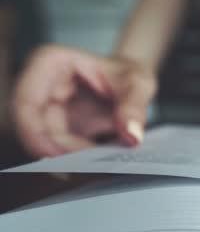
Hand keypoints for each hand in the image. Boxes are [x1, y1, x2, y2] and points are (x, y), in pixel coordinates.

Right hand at [12, 44, 156, 157]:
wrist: (132, 81)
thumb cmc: (129, 73)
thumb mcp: (139, 85)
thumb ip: (134, 107)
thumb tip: (132, 137)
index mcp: (51, 62)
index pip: (27, 101)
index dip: (35, 133)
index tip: (59, 157)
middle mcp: (41, 83)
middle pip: (31, 126)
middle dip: (54, 151)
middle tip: (82, 169)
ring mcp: (45, 106)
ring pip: (42, 140)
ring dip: (66, 157)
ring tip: (95, 165)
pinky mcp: (54, 125)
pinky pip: (55, 147)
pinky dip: (72, 158)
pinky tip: (92, 164)